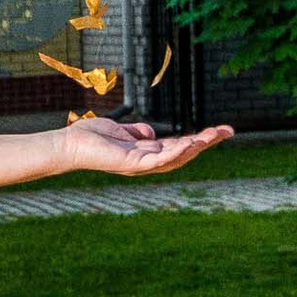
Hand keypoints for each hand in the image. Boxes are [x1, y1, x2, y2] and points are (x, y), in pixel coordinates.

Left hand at [61, 116, 234, 181]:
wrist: (69, 144)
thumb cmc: (91, 137)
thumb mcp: (120, 131)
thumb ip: (137, 132)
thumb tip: (151, 133)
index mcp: (146, 153)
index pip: (178, 146)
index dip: (199, 139)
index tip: (219, 131)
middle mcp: (147, 162)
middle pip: (183, 153)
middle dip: (206, 142)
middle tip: (228, 131)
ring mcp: (140, 165)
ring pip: (175, 158)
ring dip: (195, 147)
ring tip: (213, 136)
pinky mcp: (131, 164)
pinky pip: (158, 160)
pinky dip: (174, 153)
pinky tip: (189, 145)